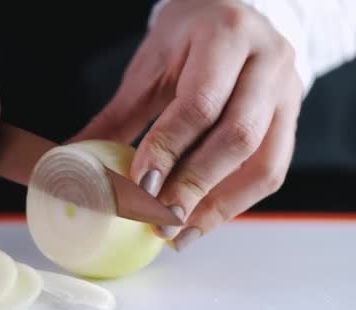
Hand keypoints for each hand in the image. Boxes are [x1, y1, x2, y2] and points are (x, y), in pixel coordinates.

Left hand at [71, 0, 302, 248]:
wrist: (229, 18)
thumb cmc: (185, 40)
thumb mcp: (148, 68)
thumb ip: (116, 117)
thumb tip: (73, 159)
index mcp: (226, 36)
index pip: (199, 104)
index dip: (168, 150)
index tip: (140, 186)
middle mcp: (267, 61)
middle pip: (237, 137)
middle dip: (194, 186)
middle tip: (160, 221)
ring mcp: (286, 91)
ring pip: (262, 162)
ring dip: (218, 206)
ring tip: (179, 234)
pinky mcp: (292, 117)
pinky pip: (271, 171)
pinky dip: (234, 203)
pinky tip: (202, 220)